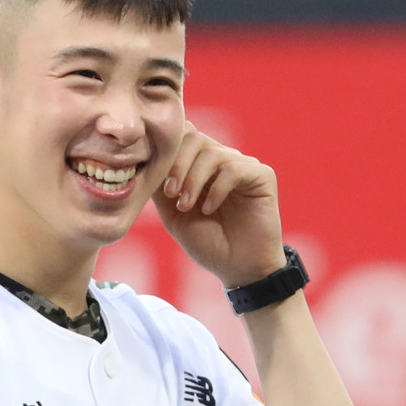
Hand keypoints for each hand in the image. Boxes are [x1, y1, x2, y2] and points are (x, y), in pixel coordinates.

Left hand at [153, 122, 286, 290]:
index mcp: (200, 166)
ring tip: (185, 206)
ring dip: (193, 180)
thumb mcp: (173, 217)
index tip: (157, 183)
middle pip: (194, 138)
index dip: (166, 153)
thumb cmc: (208, 243)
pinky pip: (234, 169)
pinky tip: (209, 209)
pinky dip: (216, 189)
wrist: (238, 268)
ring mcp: (242, 166)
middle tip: (170, 193)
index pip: (182, 137)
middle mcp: (222, 161)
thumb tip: (143, 164)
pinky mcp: (261, 176)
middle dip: (176, 164)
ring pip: (211, 153)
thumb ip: (160, 190)